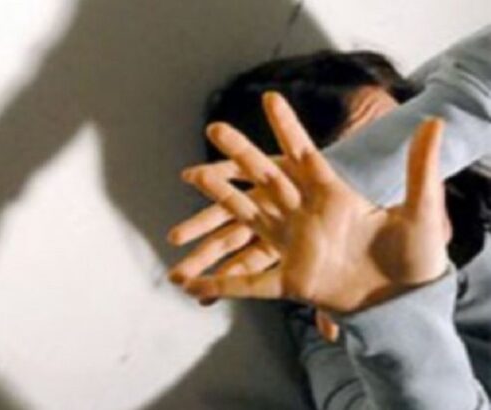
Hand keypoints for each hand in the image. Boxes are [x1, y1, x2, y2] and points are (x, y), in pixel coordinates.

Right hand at [168, 92, 449, 313]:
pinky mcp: (292, 279)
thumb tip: (434, 121)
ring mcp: (294, 245)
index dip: (287, 127)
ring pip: (247, 220)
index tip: (271, 98)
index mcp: (331, 196)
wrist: (406, 295)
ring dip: (219, 204)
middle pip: (264, 178)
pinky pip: (253, 283)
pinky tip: (195, 287)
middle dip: (240, 151)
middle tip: (216, 127)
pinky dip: (223, 286)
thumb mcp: (421, 209)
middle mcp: (305, 215)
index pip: (304, 154)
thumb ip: (421, 169)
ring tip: (190, 183)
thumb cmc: (412, 252)